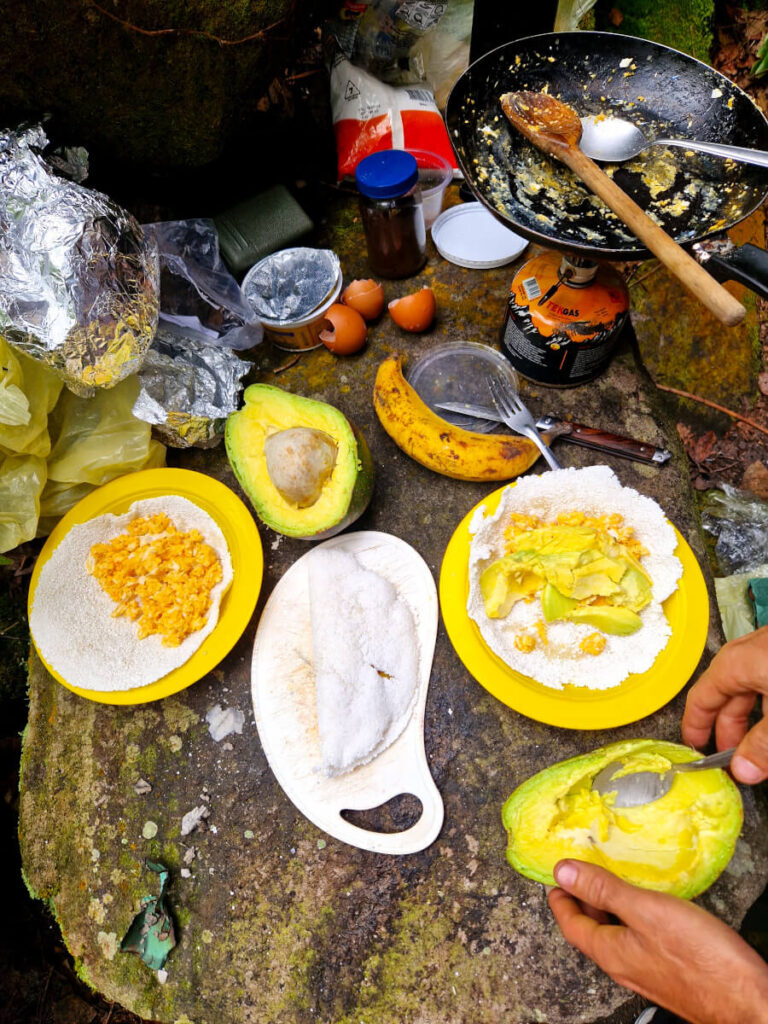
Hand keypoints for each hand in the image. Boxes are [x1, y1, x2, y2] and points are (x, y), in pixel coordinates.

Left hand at [548, 859, 767, 1023]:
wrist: (747, 1001)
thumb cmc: (700, 960)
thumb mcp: (646, 911)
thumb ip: (604, 890)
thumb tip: (563, 871)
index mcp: (610, 952)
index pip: (571, 924)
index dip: (560, 898)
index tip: (554, 879)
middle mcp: (624, 966)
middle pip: (591, 931)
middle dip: (581, 901)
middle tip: (579, 876)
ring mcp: (646, 972)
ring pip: (615, 936)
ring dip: (607, 909)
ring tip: (610, 884)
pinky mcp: (668, 972)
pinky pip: (637, 942)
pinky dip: (631, 919)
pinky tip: (646, 908)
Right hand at [682, 625, 767, 783]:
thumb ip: (763, 746)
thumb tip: (745, 769)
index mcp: (736, 664)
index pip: (701, 699)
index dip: (696, 728)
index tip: (697, 750)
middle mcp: (750, 655)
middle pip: (729, 698)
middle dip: (731, 733)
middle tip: (736, 762)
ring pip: (756, 694)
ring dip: (757, 725)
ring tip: (764, 751)